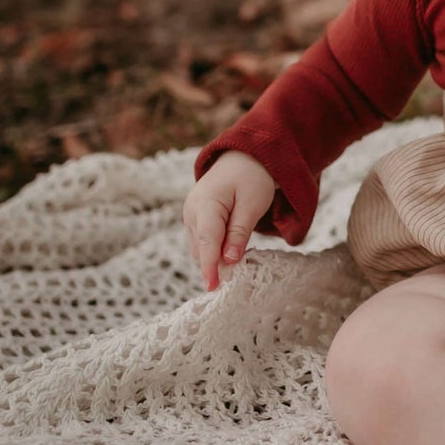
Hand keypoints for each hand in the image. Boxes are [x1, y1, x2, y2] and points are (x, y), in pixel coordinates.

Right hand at [183, 151, 276, 290]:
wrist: (244, 156)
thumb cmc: (253, 177)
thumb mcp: (253, 204)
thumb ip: (240, 232)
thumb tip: (228, 261)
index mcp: (206, 203)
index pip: (207, 241)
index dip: (210, 266)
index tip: (213, 287)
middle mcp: (192, 210)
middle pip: (201, 247)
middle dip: (215, 265)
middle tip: (236, 279)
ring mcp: (190, 214)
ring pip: (200, 247)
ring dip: (214, 258)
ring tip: (236, 263)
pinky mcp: (195, 218)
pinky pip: (202, 241)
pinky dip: (214, 250)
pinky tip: (230, 252)